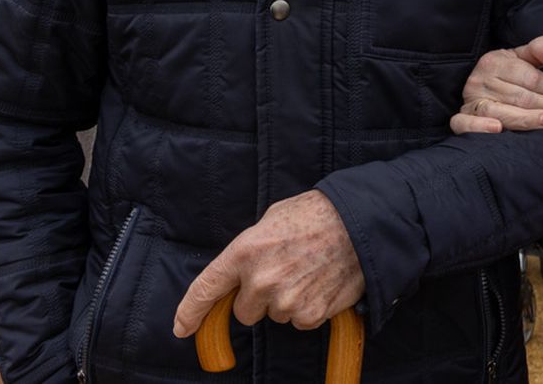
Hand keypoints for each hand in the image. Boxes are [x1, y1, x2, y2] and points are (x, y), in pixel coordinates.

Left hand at [172, 190, 363, 335]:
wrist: (359, 221)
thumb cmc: (315, 214)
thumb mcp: (271, 220)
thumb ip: (249, 250)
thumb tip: (240, 274)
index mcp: (245, 251)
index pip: (207, 288)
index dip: (190, 312)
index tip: (182, 328)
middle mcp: (260, 279)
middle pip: (245, 311)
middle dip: (259, 297)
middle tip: (285, 271)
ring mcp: (285, 300)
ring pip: (275, 315)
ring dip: (287, 300)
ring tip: (308, 271)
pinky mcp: (310, 314)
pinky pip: (300, 321)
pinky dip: (309, 307)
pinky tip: (321, 282)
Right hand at [450, 35, 542, 133]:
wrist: (478, 86)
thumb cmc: (507, 73)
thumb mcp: (522, 57)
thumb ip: (539, 49)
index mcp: (494, 62)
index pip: (528, 77)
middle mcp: (480, 80)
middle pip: (519, 96)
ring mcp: (470, 101)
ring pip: (499, 111)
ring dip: (525, 119)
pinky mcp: (462, 119)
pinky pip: (464, 124)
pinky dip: (479, 127)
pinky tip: (498, 130)